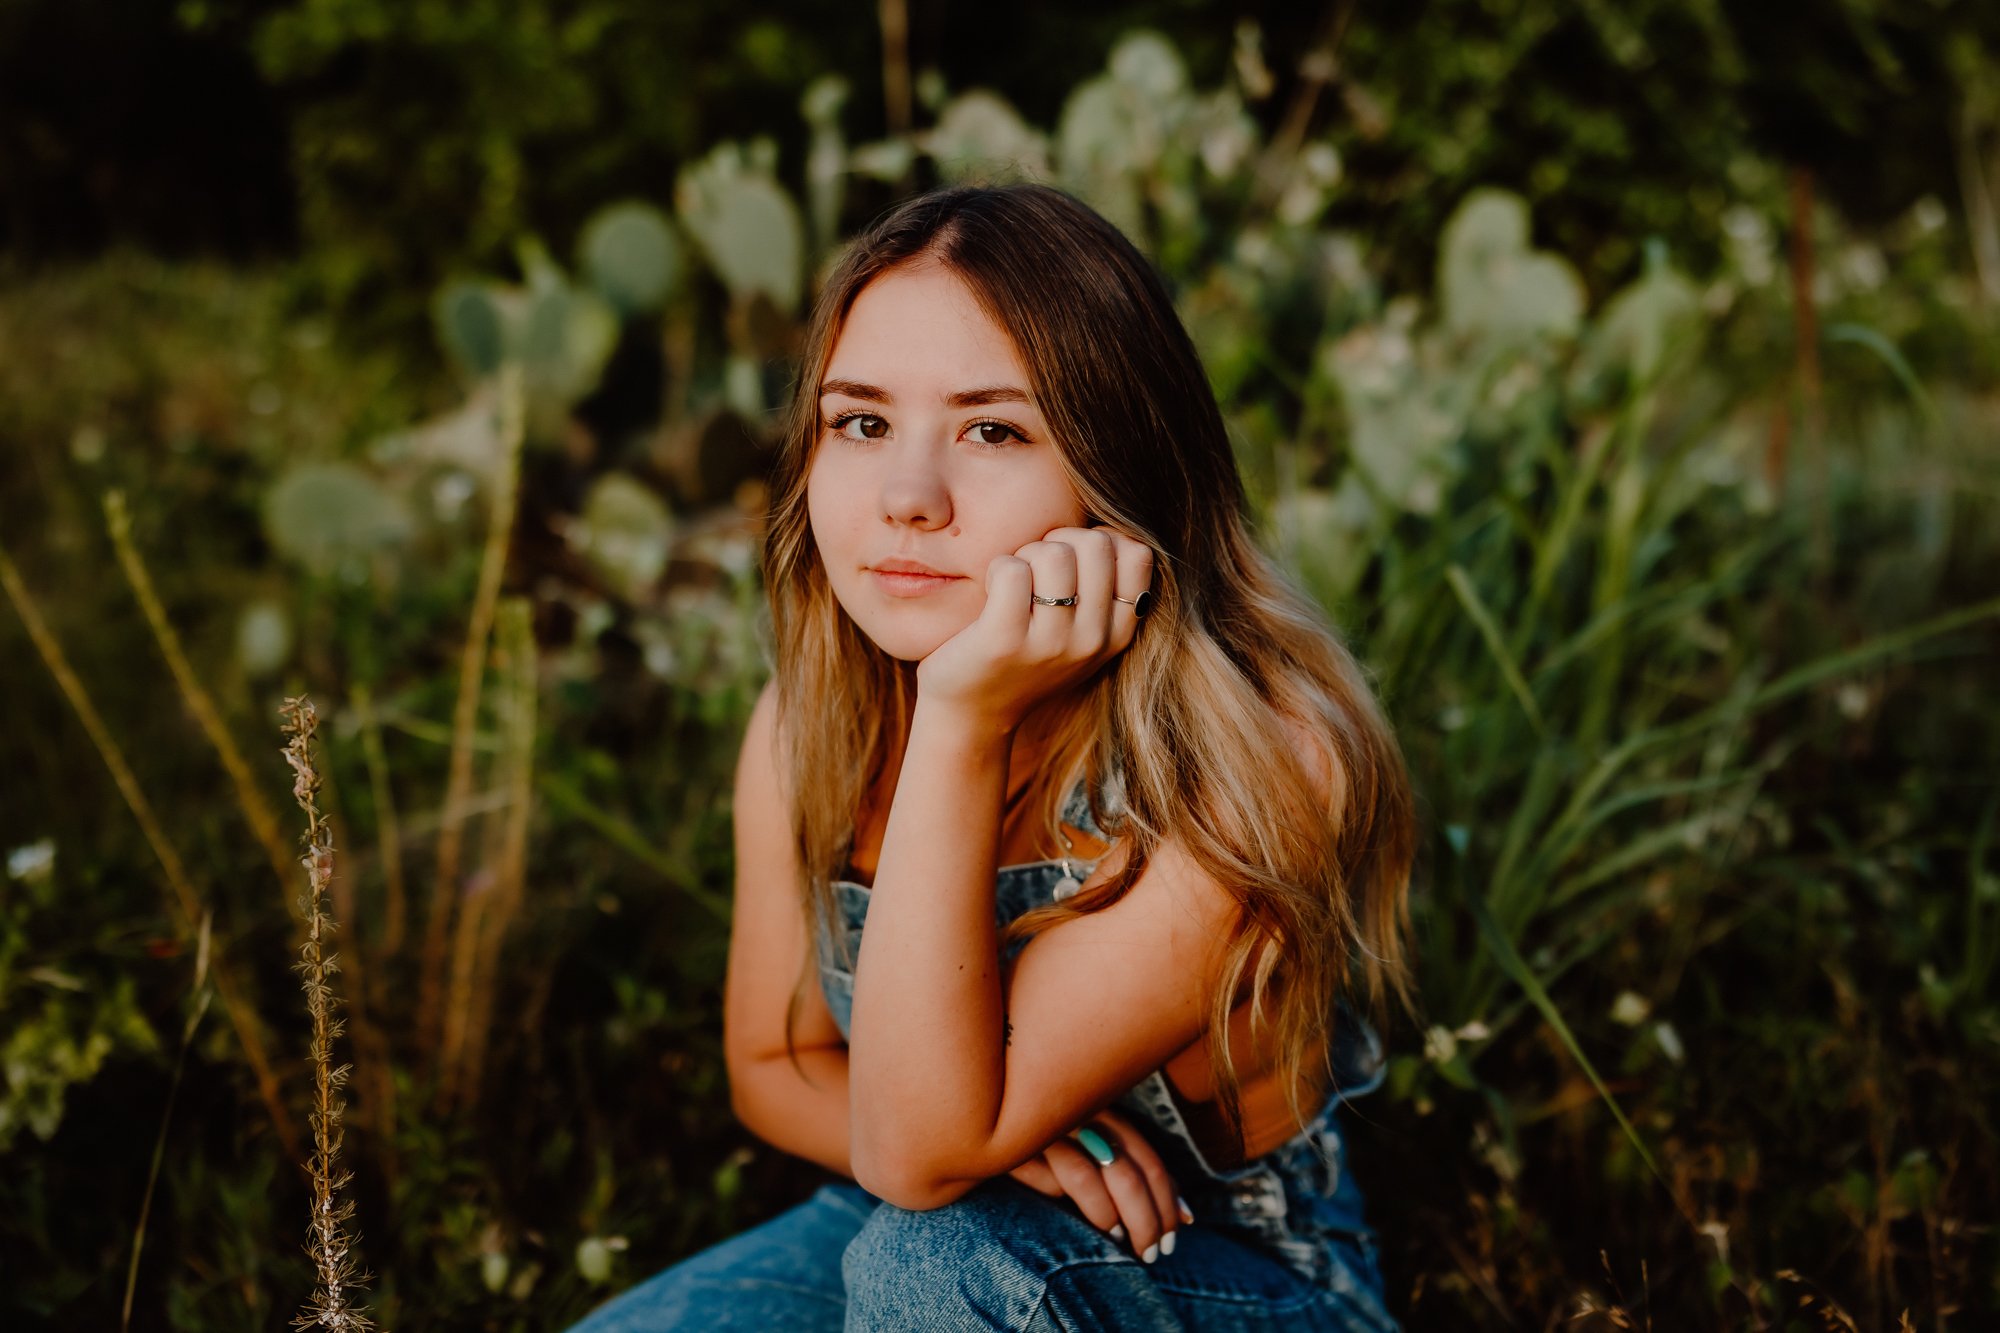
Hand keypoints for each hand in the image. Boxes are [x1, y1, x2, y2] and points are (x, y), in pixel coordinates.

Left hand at [916, 525, 1154, 731]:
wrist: (972, 713)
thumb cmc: (1024, 658)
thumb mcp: (1080, 634)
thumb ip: (1103, 590)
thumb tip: (1110, 528)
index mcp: (1117, 634)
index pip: (1138, 555)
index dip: (1103, 539)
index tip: (1074, 559)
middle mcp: (1091, 641)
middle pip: (1095, 545)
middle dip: (1059, 542)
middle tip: (1036, 569)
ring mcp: (1051, 644)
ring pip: (1053, 554)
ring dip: (1025, 554)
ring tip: (1014, 583)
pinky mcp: (1005, 641)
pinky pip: (1011, 569)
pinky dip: (997, 567)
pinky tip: (991, 592)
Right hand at [1005, 1107, 1189, 1262]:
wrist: (980, 1123)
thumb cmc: (1046, 1146)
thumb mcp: (1093, 1153)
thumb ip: (1134, 1174)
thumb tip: (1186, 1216)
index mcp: (1105, 1110)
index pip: (1147, 1158)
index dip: (1168, 1199)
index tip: (1178, 1231)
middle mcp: (1081, 1113)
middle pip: (1127, 1170)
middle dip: (1149, 1218)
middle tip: (1153, 1252)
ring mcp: (1050, 1126)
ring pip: (1094, 1177)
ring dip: (1114, 1217)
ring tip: (1123, 1242)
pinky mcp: (1018, 1143)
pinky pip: (1052, 1176)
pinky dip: (1074, 1200)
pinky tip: (1083, 1219)